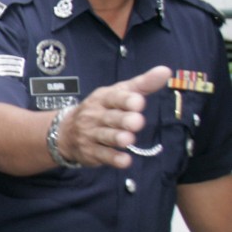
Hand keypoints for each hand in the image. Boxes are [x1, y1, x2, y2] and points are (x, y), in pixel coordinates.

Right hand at [56, 65, 170, 168]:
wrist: (65, 132)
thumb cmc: (100, 109)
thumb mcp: (117, 94)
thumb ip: (142, 84)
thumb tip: (165, 71)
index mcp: (102, 99)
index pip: (114, 98)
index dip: (126, 100)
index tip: (139, 101)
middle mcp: (94, 116)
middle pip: (110, 118)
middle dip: (123, 120)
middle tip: (137, 122)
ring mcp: (90, 135)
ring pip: (106, 136)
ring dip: (117, 138)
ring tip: (129, 140)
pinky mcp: (91, 152)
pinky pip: (103, 156)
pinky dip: (114, 159)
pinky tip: (125, 161)